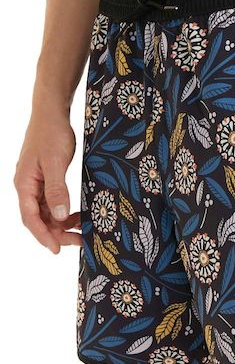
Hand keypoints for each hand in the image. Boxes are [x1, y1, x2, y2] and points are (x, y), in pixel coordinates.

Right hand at [14, 109, 81, 253]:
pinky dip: (64, 211)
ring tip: (81, 229)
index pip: (31, 218)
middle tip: (79, 241)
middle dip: (57, 233)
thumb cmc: (52, 134)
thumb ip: (57, 189)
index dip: (44, 236)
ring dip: (62, 223)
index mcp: (24, 184)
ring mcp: (36, 183)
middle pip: (39, 218)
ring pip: (47, 212)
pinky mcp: (46, 179)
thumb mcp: (56, 162)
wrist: (52, 113)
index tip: (57, 249)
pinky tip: (77, 215)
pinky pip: (53, 201)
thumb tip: (59, 216)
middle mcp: (28, 187)